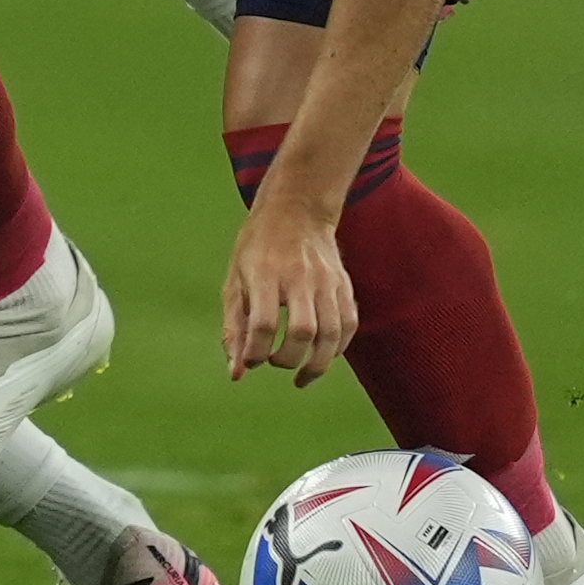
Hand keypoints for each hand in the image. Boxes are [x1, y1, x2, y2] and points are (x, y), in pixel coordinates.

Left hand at [221, 193, 356, 387]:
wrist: (296, 209)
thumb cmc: (258, 249)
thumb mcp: (235, 282)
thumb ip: (234, 329)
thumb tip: (237, 373)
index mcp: (265, 274)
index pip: (264, 324)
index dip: (256, 352)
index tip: (251, 361)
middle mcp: (298, 277)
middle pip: (302, 331)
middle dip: (287, 360)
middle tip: (275, 362)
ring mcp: (326, 281)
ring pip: (331, 333)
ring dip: (316, 364)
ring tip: (301, 375)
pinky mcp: (344, 285)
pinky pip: (349, 326)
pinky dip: (337, 348)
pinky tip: (322, 356)